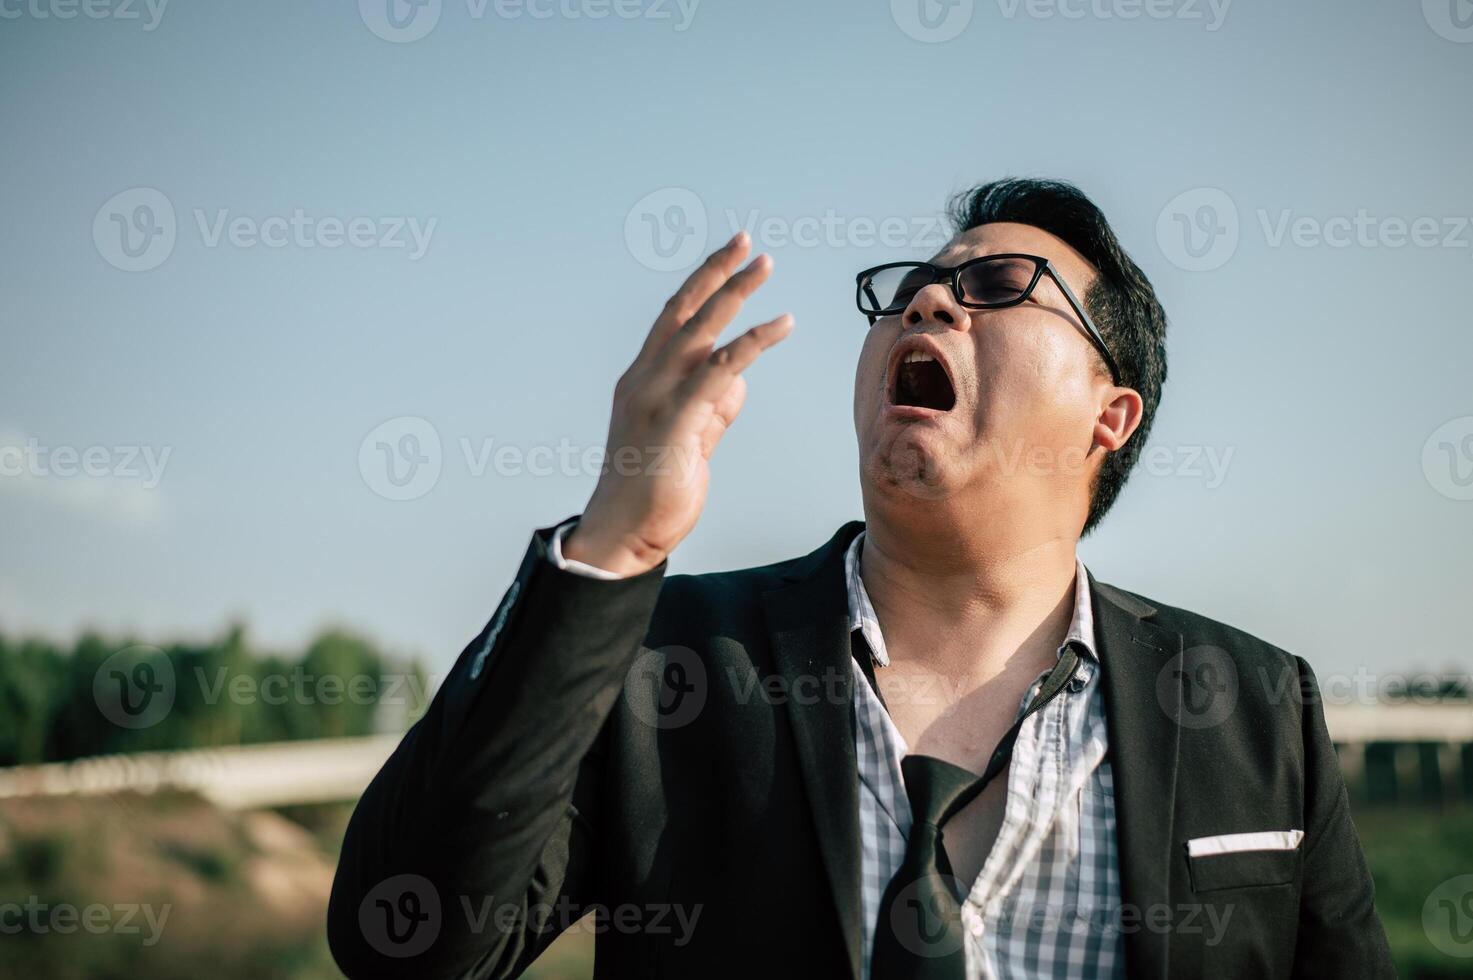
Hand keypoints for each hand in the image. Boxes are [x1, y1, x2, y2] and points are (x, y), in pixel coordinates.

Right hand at [564, 232, 792, 576]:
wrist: (623, 536)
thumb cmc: (653, 493)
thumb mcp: (688, 443)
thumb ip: (710, 410)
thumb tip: (736, 383)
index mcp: (642, 382)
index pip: (672, 321)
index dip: (700, 287)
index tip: (727, 258)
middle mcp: (644, 380)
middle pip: (681, 312)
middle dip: (715, 273)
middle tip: (745, 242)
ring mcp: (656, 399)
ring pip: (698, 331)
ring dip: (734, 294)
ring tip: (764, 265)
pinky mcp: (675, 422)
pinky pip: (718, 371)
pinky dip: (750, 343)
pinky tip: (778, 325)